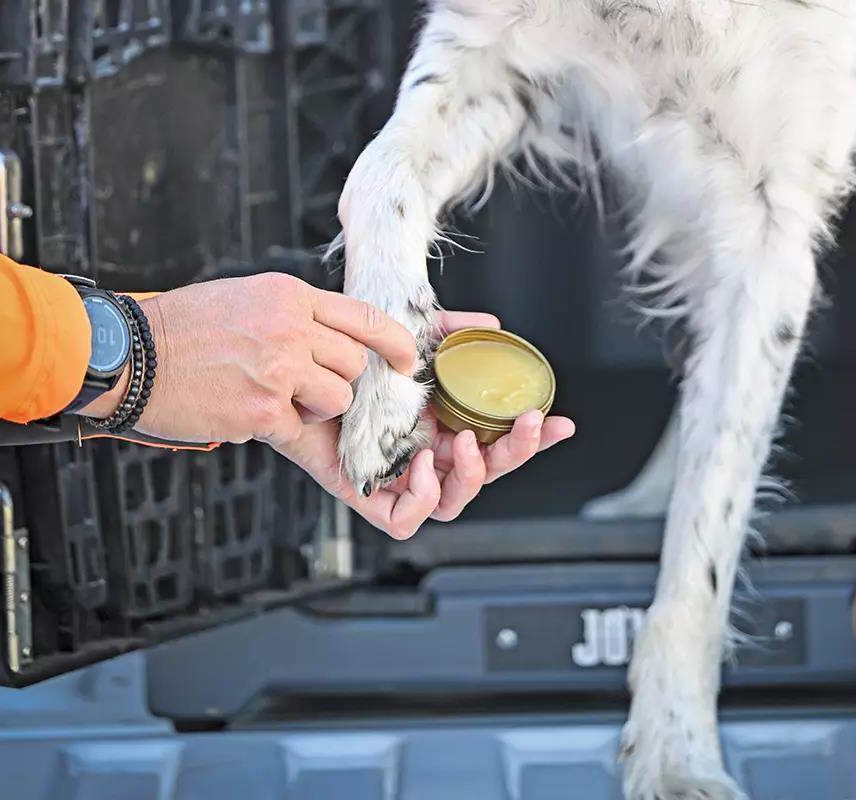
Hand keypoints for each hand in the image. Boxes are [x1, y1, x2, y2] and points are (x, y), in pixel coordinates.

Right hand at [82, 272, 416, 444]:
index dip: (395, 343)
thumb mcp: (245, 297)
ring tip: (266, 394)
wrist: (128, 357)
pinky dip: (275, 426)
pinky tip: (241, 409)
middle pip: (354, 364)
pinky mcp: (263, 409)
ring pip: (336, 398)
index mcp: (289, 295)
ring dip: (311, 406)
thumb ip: (294, 314)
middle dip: (336, 381)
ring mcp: (279, 369)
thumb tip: (336, 337)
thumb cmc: (182, 329)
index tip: (406, 361)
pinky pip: (298, 426)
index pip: (365, 317)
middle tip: (296, 383)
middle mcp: (290, 327)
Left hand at [274, 311, 575, 538]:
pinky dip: (420, 500)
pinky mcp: (367, 494)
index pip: (498, 442)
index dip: (532, 438)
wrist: (296, 367)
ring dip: (470, 478)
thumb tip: (493, 325)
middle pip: (485, 474)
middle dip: (515, 454)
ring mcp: (400, 477)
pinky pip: (402, 521)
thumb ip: (451, 333)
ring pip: (451, 502)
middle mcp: (427, 455)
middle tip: (525, 425)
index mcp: (445, 426)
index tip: (558, 420)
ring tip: (465, 444)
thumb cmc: (351, 359)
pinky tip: (421, 466)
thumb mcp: (409, 338)